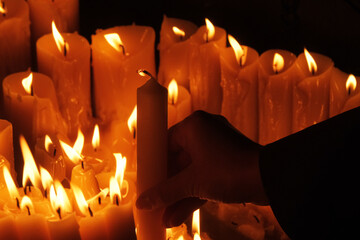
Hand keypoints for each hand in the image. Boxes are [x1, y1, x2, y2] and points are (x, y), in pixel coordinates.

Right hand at [136, 111, 267, 226]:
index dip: (154, 163)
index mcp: (194, 126)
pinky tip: (178, 215)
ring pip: (192, 172)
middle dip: (167, 186)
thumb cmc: (228, 171)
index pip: (165, 142)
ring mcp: (218, 148)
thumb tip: (141, 202)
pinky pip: (205, 176)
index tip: (146, 180)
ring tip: (164, 217)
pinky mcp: (228, 163)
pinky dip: (194, 193)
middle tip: (154, 202)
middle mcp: (205, 132)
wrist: (270, 179)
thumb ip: (165, 192)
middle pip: (178, 161)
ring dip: (179, 195)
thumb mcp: (192, 182)